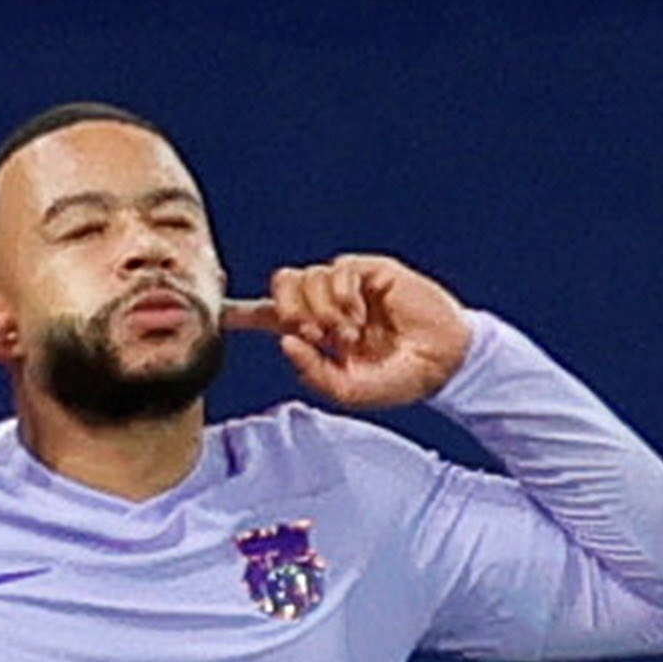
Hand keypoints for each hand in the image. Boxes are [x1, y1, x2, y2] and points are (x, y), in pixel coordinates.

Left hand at [226, 255, 471, 408]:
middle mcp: (328, 303)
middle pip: (282, 285)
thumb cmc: (399, 379)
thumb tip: (285, 340)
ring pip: (307, 278)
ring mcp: (349, 285)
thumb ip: (314, 373)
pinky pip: (336, 270)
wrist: (443, 363)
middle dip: (289, 310)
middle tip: (314, 336)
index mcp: (318, 330)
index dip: (244, 312)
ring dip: (322, 310)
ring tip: (349, 335)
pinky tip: (359, 317)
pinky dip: (341, 297)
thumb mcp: (349, 391)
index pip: (272, 315)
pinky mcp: (371, 271)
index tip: (219, 312)